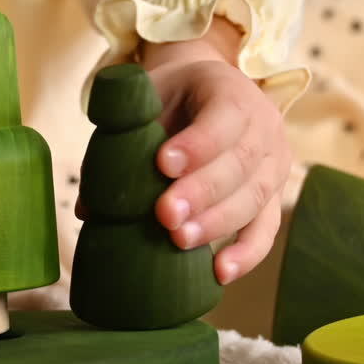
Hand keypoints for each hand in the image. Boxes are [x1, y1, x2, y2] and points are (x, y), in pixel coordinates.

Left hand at [141, 19, 292, 284]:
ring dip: (217, 224)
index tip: (163, 164)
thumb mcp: (146, 97)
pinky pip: (266, 229)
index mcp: (231, 90)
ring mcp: (274, 163)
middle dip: (202, 192)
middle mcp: (263, 125)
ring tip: (180, 241)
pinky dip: (246, 254)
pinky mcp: (273, 197)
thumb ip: (120, 139)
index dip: (197, 143)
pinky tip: (219, 273)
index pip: (224, 115)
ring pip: (255, 198)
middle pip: (241, 163)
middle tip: (165, 215)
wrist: (207, 91)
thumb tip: (89, 207)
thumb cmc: (170, 98)